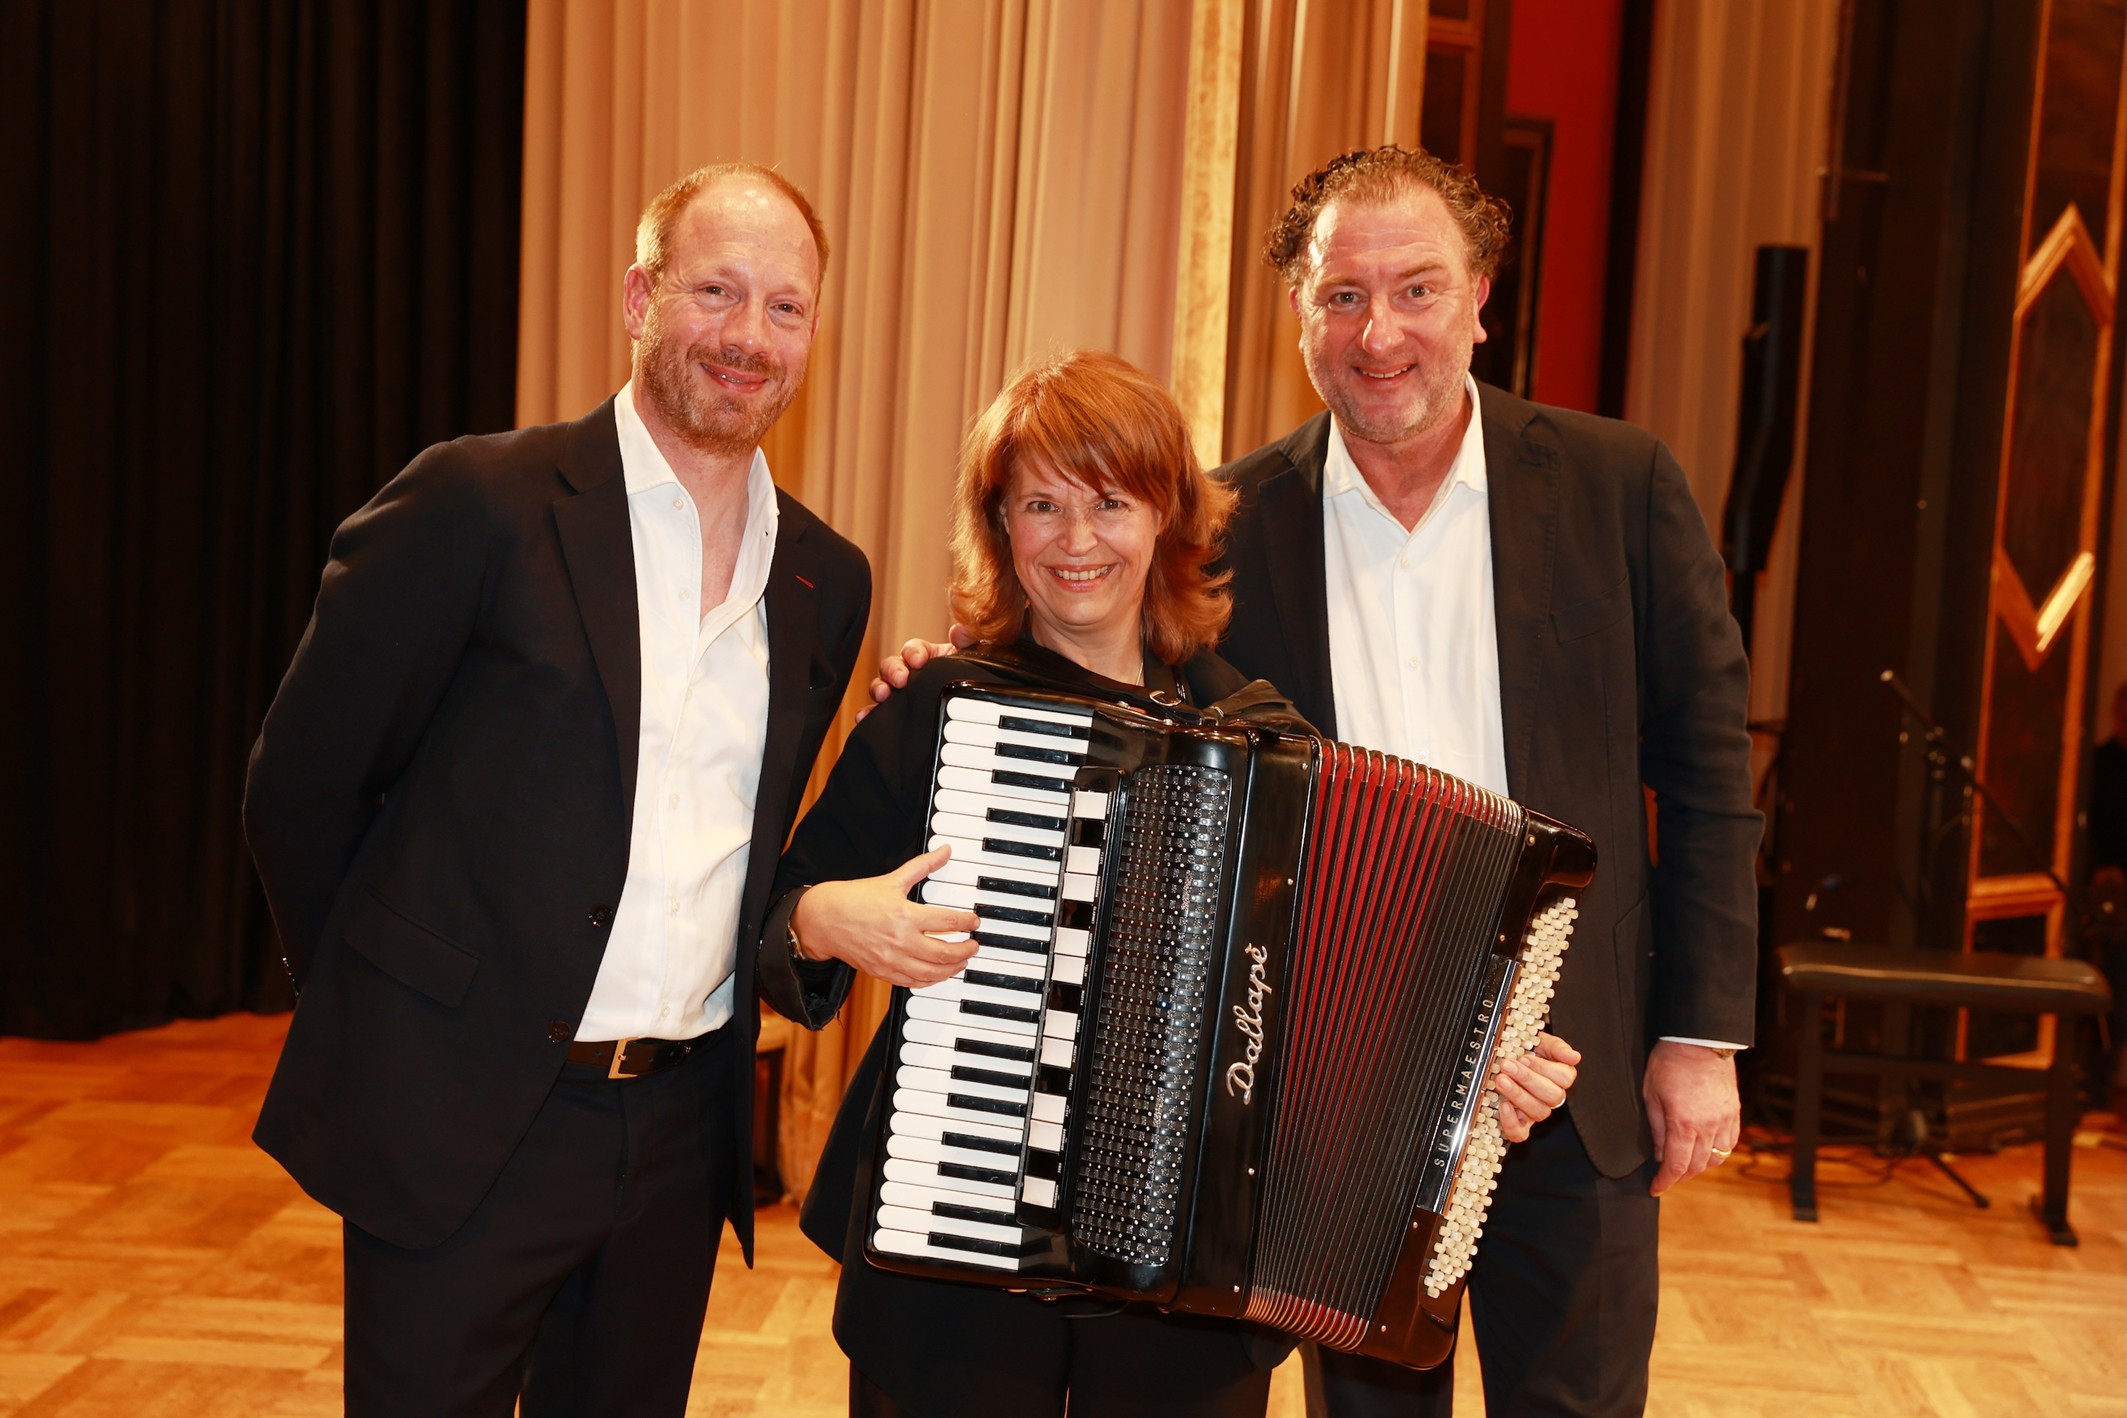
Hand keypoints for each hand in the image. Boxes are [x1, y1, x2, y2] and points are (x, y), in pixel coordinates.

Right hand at [789, 846, 979, 987]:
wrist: (825, 919)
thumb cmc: (856, 898)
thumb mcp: (892, 879)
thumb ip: (923, 865)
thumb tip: (945, 851)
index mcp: (906, 915)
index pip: (949, 922)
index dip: (967, 922)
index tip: (974, 921)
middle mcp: (901, 941)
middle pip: (945, 952)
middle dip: (966, 950)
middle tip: (974, 945)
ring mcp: (891, 960)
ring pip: (932, 973)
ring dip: (952, 969)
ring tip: (961, 961)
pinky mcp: (883, 972)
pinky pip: (914, 983)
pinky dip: (930, 981)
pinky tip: (938, 974)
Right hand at [858, 626, 972, 718]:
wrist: (974, 710)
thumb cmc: (974, 677)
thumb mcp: (977, 657)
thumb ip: (971, 640)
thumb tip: (960, 631)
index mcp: (929, 657)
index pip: (914, 648)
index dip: (914, 652)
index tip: (919, 660)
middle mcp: (911, 674)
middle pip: (892, 665)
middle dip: (894, 670)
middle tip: (902, 679)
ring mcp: (903, 694)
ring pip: (882, 686)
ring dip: (879, 688)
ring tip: (883, 695)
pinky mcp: (898, 714)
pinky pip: (879, 713)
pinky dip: (869, 714)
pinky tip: (865, 718)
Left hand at [1494, 1032, 1579, 1142]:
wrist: (1505, 1059)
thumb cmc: (1525, 1051)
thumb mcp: (1541, 1042)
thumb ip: (1558, 1047)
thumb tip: (1574, 1057)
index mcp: (1561, 1077)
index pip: (1564, 1078)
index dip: (1544, 1068)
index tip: (1524, 1057)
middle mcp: (1552, 1098)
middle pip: (1554, 1096)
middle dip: (1528, 1079)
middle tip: (1507, 1066)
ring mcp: (1536, 1112)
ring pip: (1539, 1112)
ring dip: (1518, 1095)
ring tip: (1500, 1079)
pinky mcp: (1520, 1125)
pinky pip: (1520, 1133)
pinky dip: (1511, 1122)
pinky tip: (1503, 1105)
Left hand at [1642, 1040, 1741, 1194]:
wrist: (1700, 1040)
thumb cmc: (1669, 1063)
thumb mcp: (1651, 1095)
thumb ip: (1657, 1129)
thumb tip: (1659, 1154)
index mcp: (1683, 1124)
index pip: (1676, 1166)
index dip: (1664, 1181)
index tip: (1655, 1188)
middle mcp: (1708, 1127)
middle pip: (1697, 1167)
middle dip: (1680, 1176)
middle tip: (1666, 1176)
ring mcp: (1724, 1121)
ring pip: (1716, 1159)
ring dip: (1700, 1167)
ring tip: (1685, 1164)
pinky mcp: (1734, 1113)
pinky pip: (1730, 1143)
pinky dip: (1717, 1153)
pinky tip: (1706, 1150)